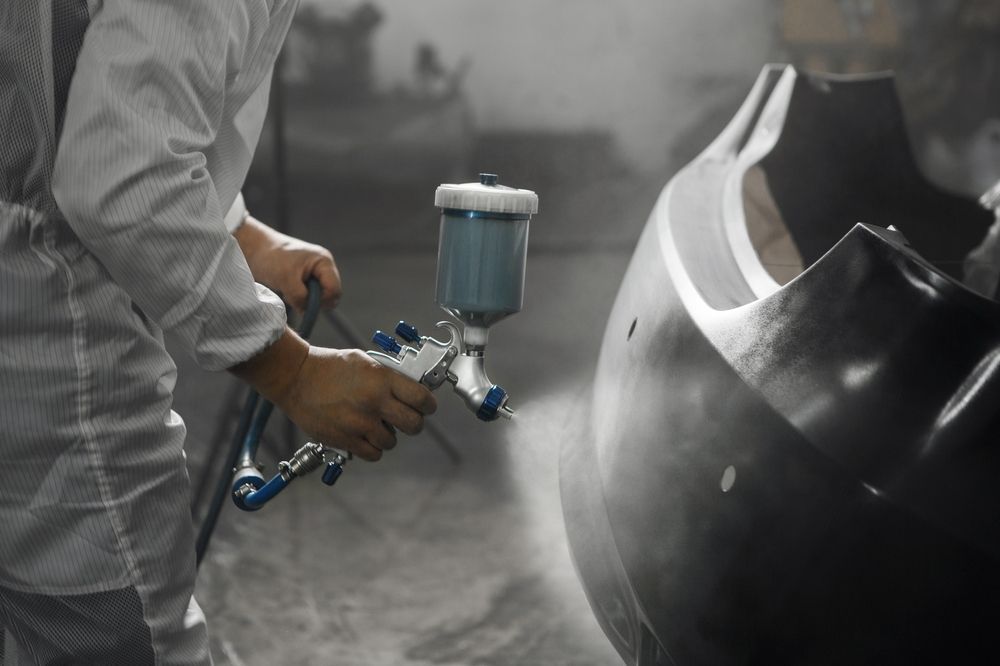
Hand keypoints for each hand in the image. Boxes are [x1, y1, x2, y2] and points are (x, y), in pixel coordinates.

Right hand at [230, 330, 436, 460]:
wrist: (295, 378)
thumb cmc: (330, 367)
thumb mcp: (365, 361)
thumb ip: (389, 376)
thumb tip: (411, 388)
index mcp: (381, 380)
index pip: (422, 398)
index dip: (428, 405)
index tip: (426, 407)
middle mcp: (374, 402)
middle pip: (414, 425)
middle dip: (414, 423)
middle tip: (407, 419)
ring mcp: (359, 424)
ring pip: (392, 442)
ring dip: (388, 435)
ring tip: (375, 425)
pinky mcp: (345, 440)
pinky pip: (373, 454)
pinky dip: (372, 448)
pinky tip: (365, 436)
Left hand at [234, 215, 341, 311]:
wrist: (255, 248)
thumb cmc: (271, 258)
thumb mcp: (286, 279)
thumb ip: (300, 296)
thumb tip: (306, 310)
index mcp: (324, 262)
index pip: (334, 290)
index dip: (323, 301)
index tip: (304, 303)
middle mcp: (323, 267)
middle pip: (330, 295)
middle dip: (315, 302)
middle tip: (296, 300)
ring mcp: (315, 273)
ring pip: (320, 297)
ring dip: (306, 301)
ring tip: (289, 293)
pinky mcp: (306, 279)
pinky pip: (310, 295)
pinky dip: (300, 299)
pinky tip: (288, 292)